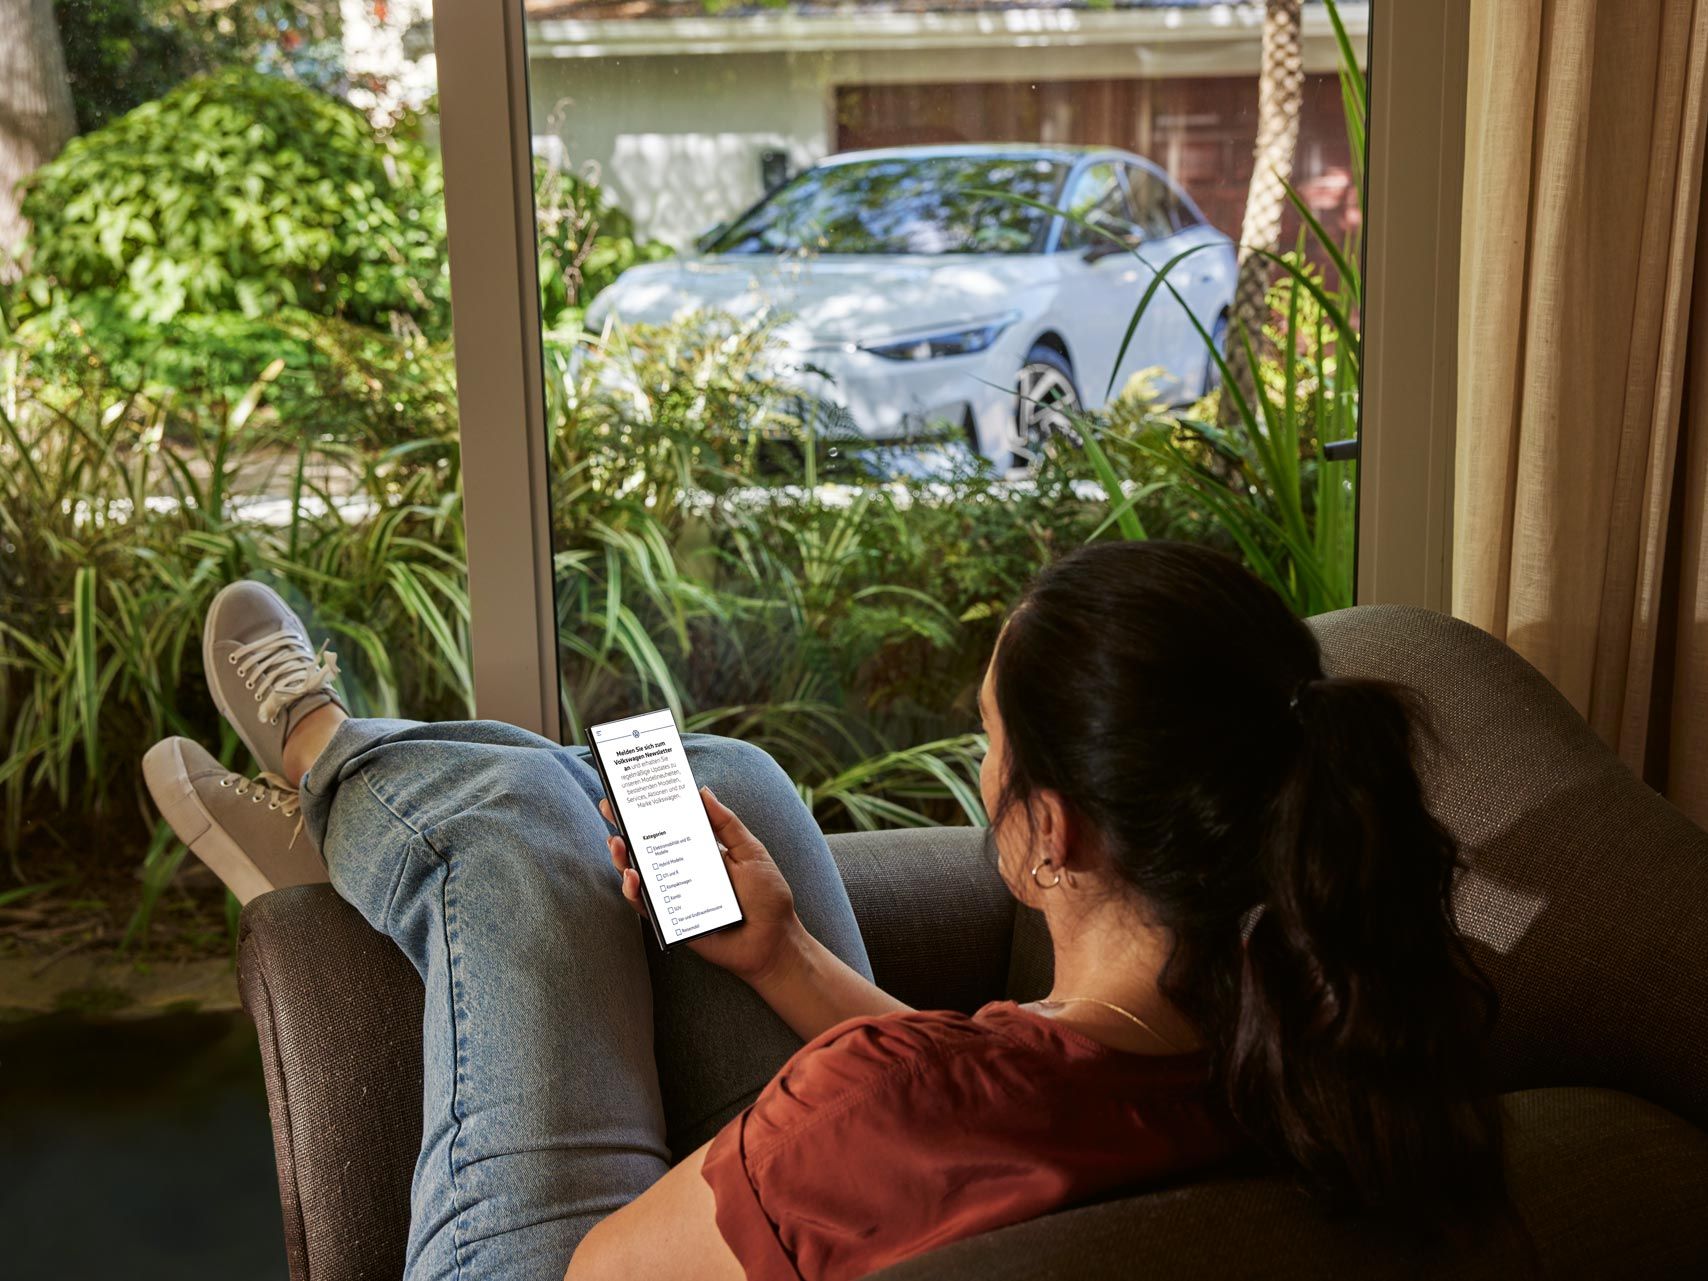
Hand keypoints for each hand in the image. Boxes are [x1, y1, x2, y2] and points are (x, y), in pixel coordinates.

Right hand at [599, 786, 803, 984]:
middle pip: (646, 850)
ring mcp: (675, 896)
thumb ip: (726, 824)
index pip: (668, 827)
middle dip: (624, 829)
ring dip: (623, 860)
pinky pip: (646, 907)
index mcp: (700, 852)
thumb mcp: (750, 851)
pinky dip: (635, 893)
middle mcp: (683, 872)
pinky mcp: (672, 921)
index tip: (628, 792)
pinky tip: (633, 878)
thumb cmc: (767, 896)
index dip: (647, 811)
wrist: (775, 940)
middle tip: (610, 810)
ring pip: (639, 877)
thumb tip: (702, 791)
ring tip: (618, 844)